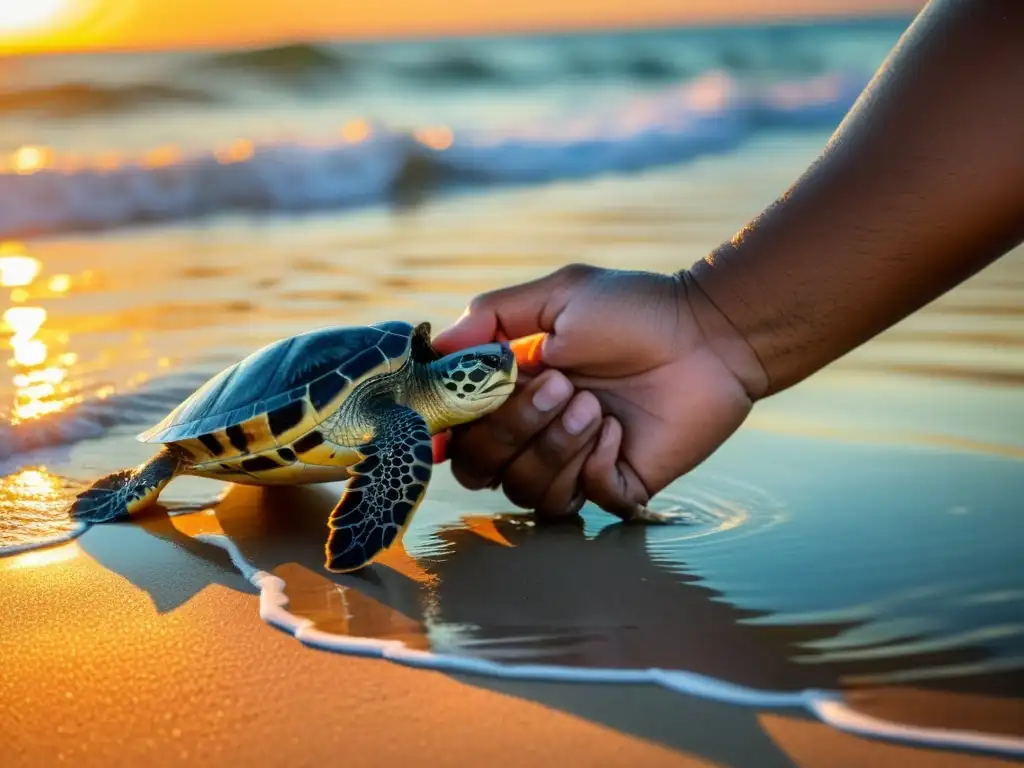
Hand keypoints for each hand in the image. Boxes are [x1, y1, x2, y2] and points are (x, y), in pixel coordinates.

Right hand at [430, 263, 766, 520]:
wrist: (709, 335)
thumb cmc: (635, 310)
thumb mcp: (558, 296)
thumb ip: (492, 318)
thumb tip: (434, 348)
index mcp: (515, 392)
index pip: (458, 431)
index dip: (451, 426)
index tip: (462, 405)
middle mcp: (537, 433)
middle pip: (480, 468)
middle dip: (514, 427)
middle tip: (563, 385)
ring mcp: (575, 463)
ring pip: (526, 490)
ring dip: (554, 446)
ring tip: (594, 405)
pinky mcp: (616, 485)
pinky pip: (579, 500)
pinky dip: (591, 464)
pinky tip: (617, 429)